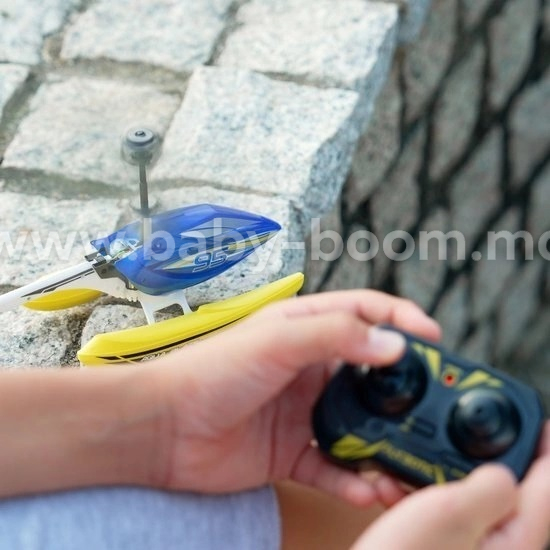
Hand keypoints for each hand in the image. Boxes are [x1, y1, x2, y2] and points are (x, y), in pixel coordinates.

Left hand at [150, 290, 439, 506]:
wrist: (164, 428)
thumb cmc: (212, 370)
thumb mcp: (277, 339)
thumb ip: (336, 336)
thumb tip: (394, 345)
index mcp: (307, 330)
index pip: (367, 315)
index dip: (402, 321)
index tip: (434, 339)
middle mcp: (311, 369)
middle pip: (372, 377)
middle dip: (405, 395)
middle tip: (436, 413)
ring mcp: (304, 412)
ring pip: (361, 427)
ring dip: (386, 446)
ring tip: (409, 464)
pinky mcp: (293, 452)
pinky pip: (335, 467)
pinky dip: (354, 479)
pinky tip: (367, 489)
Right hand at [351, 422, 549, 549]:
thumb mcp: (451, 514)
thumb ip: (490, 486)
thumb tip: (504, 470)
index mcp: (514, 538)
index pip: (547, 483)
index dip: (544, 443)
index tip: (533, 418)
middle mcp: (499, 546)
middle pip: (507, 484)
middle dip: (479, 454)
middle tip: (460, 430)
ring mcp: (470, 548)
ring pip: (467, 494)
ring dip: (438, 471)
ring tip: (411, 464)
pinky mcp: (443, 547)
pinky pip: (440, 508)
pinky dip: (419, 492)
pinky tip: (394, 491)